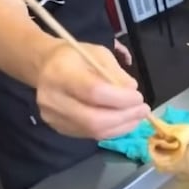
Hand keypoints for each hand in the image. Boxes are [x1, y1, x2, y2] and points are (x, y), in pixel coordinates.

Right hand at [35, 41, 150, 139]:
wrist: (45, 67)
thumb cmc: (75, 57)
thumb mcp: (98, 53)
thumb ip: (116, 73)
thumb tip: (132, 91)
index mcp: (60, 73)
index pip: (94, 92)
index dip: (121, 98)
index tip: (139, 97)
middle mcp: (53, 98)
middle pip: (94, 119)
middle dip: (125, 117)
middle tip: (144, 110)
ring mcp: (54, 117)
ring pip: (94, 131)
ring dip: (122, 126)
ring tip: (138, 117)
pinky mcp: (59, 128)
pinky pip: (91, 135)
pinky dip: (112, 130)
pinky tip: (124, 121)